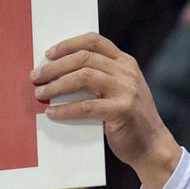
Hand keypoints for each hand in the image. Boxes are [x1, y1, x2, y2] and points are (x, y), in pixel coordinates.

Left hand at [33, 33, 181, 188]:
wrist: (153, 147)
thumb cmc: (130, 120)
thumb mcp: (122, 90)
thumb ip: (102, 78)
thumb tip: (60, 73)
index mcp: (126, 63)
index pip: (94, 41)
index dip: (68, 44)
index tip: (48, 53)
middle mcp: (127, 72)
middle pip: (84, 57)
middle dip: (55, 66)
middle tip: (36, 76)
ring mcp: (127, 90)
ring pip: (83, 77)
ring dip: (57, 85)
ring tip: (41, 93)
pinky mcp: (122, 111)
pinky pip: (86, 106)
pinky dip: (65, 109)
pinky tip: (52, 113)